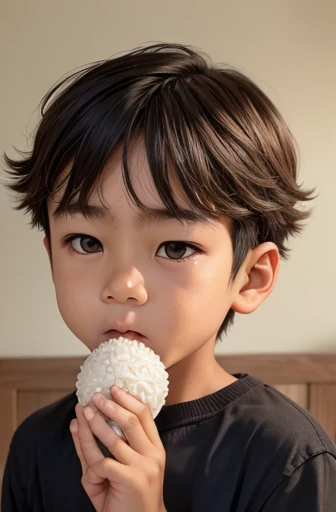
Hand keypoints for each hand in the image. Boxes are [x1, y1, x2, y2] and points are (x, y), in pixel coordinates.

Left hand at [70, 386, 166, 511]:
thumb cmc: (127, 498)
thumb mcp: (119, 470)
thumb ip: (103, 448)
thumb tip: (79, 421)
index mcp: (155, 448)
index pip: (144, 415)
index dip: (128, 399)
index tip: (113, 388)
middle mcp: (153, 455)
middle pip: (130, 420)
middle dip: (110, 406)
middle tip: (94, 397)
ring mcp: (144, 467)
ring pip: (113, 438)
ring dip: (94, 424)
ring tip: (83, 413)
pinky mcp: (132, 480)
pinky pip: (102, 465)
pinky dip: (91, 469)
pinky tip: (89, 476)